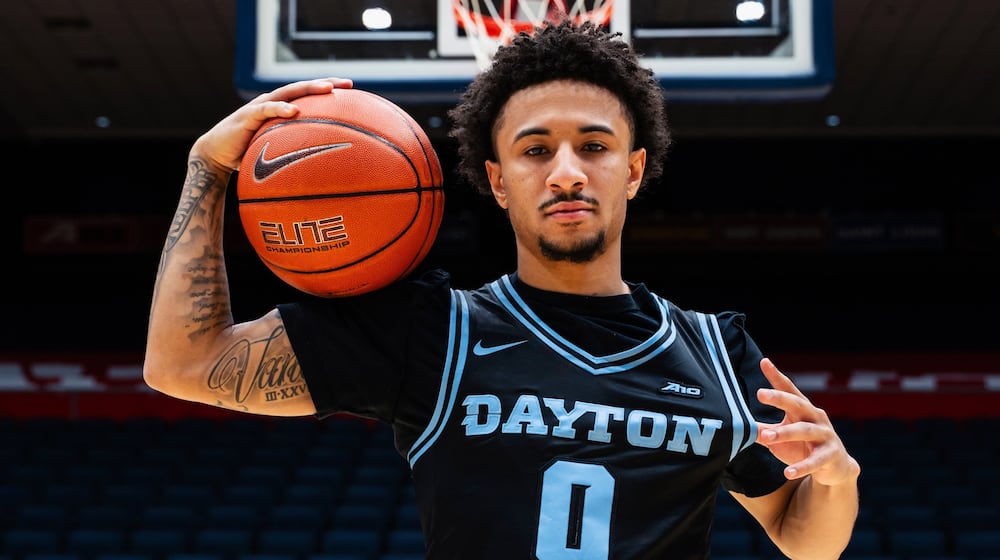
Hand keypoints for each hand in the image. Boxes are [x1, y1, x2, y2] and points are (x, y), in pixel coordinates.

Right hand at [191, 77, 353, 171]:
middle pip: (303, 88)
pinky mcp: (246, 116)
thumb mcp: (276, 153)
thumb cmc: (248, 157)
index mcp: (281, 110)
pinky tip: (295, 111)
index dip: (328, 90)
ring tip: (328, 89)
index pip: (308, 96)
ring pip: (288, 93)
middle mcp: (272, 103)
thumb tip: (322, 171)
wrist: (215, 157)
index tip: (352, 90)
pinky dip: (280, 108)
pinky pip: (266, 109)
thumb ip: (294, 154)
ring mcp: (259, 107)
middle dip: (325, 83)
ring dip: (309, 89)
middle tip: (348, 84)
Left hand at [755, 358, 860, 486]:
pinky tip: (787, 473)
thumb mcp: (782, 436)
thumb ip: (762, 429)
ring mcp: (825, 435)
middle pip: (797, 404)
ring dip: (785, 434)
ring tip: (766, 437)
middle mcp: (815, 417)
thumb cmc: (802, 447)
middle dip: (780, 398)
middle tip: (760, 393)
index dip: (776, 376)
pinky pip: (815, 461)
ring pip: (805, 431)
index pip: (789, 390)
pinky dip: (801, 467)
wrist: (835, 468)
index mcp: (802, 409)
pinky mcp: (831, 455)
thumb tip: (734, 425)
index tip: (764, 362)